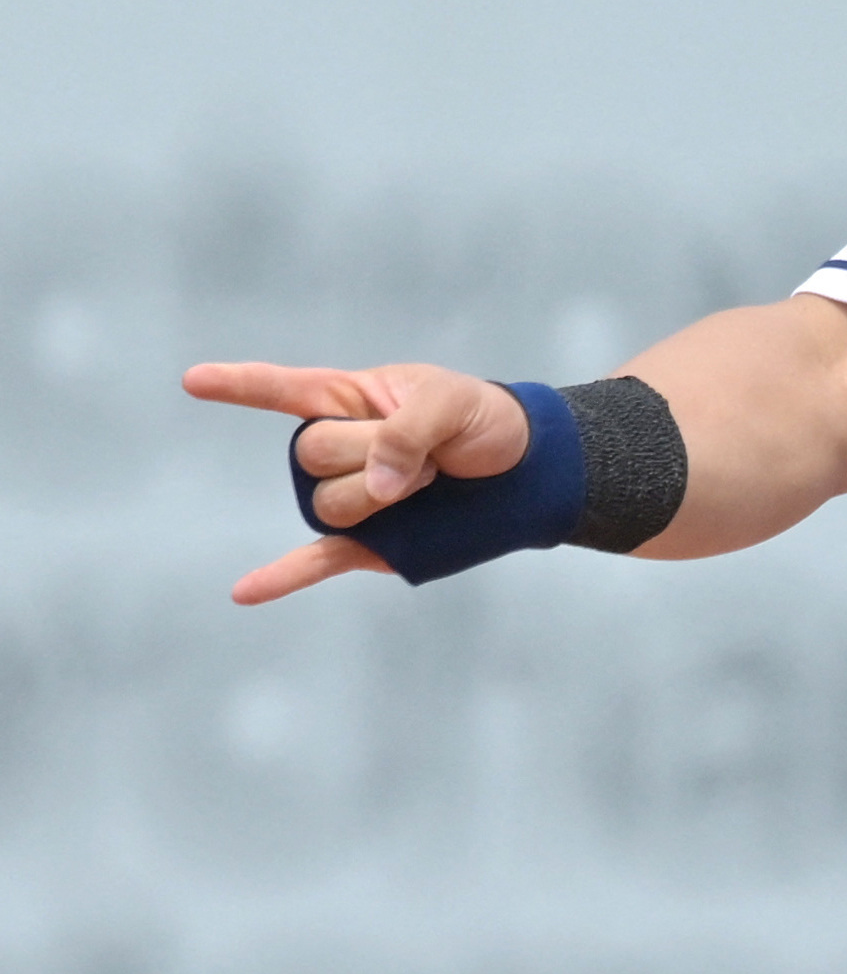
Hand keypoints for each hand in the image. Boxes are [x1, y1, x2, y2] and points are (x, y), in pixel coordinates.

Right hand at [180, 361, 533, 604]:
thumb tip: (378, 487)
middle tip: (429, 448)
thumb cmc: (483, 421)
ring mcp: (349, 497)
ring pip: (328, 503)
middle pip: (312, 453)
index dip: (239, 384)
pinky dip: (280, 578)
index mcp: (348, 399)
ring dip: (383, 494)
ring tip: (424, 479)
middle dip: (376, 449)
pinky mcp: (365, 542)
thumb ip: (406, 432)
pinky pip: (312, 562)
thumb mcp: (453, 403)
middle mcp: (336, 449)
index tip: (193, 380)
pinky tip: (244, 593)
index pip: (283, 389)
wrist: (525, 470)